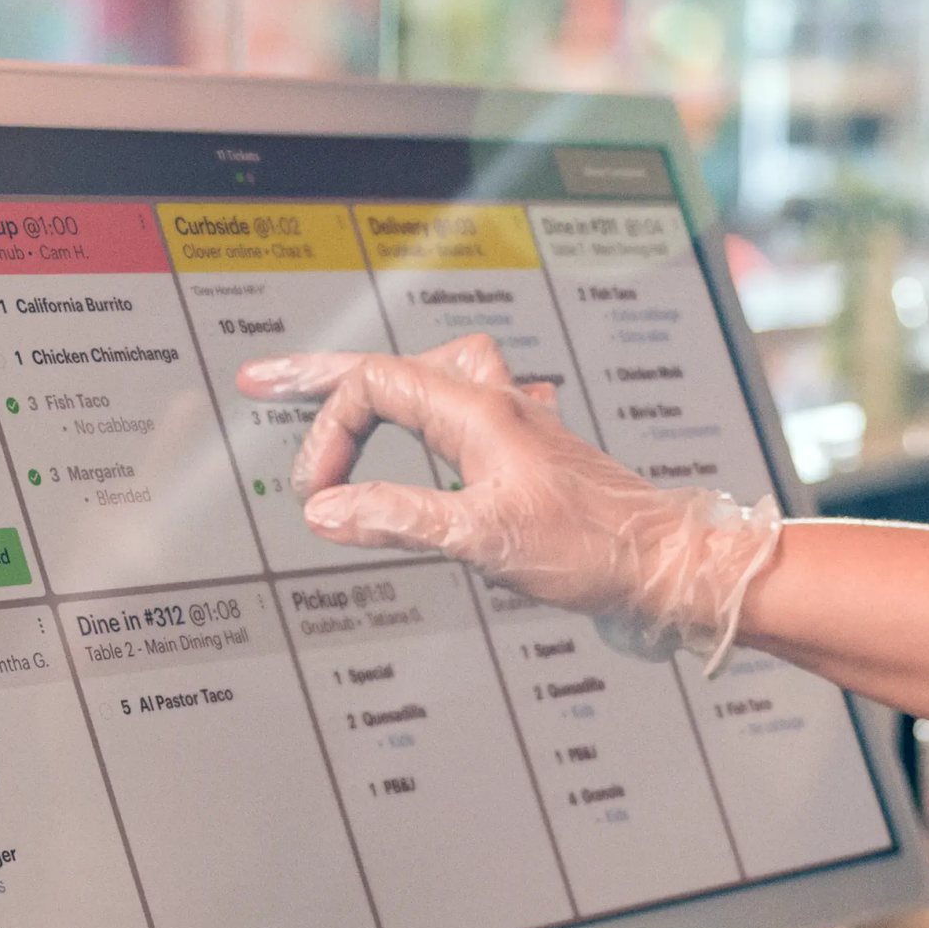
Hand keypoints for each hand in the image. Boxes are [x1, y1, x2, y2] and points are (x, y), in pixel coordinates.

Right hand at [237, 336, 778, 665]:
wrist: (665, 562)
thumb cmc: (591, 548)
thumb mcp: (482, 537)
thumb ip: (398, 517)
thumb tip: (325, 509)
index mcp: (478, 411)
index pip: (374, 388)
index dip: (326, 429)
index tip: (312, 491)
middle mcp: (494, 404)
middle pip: (391, 365)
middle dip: (323, 375)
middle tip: (264, 379)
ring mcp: (512, 423)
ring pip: (430, 373)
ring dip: (379, 385)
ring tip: (337, 403)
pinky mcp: (525, 449)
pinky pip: (458, 404)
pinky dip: (420, 410)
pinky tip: (420, 438)